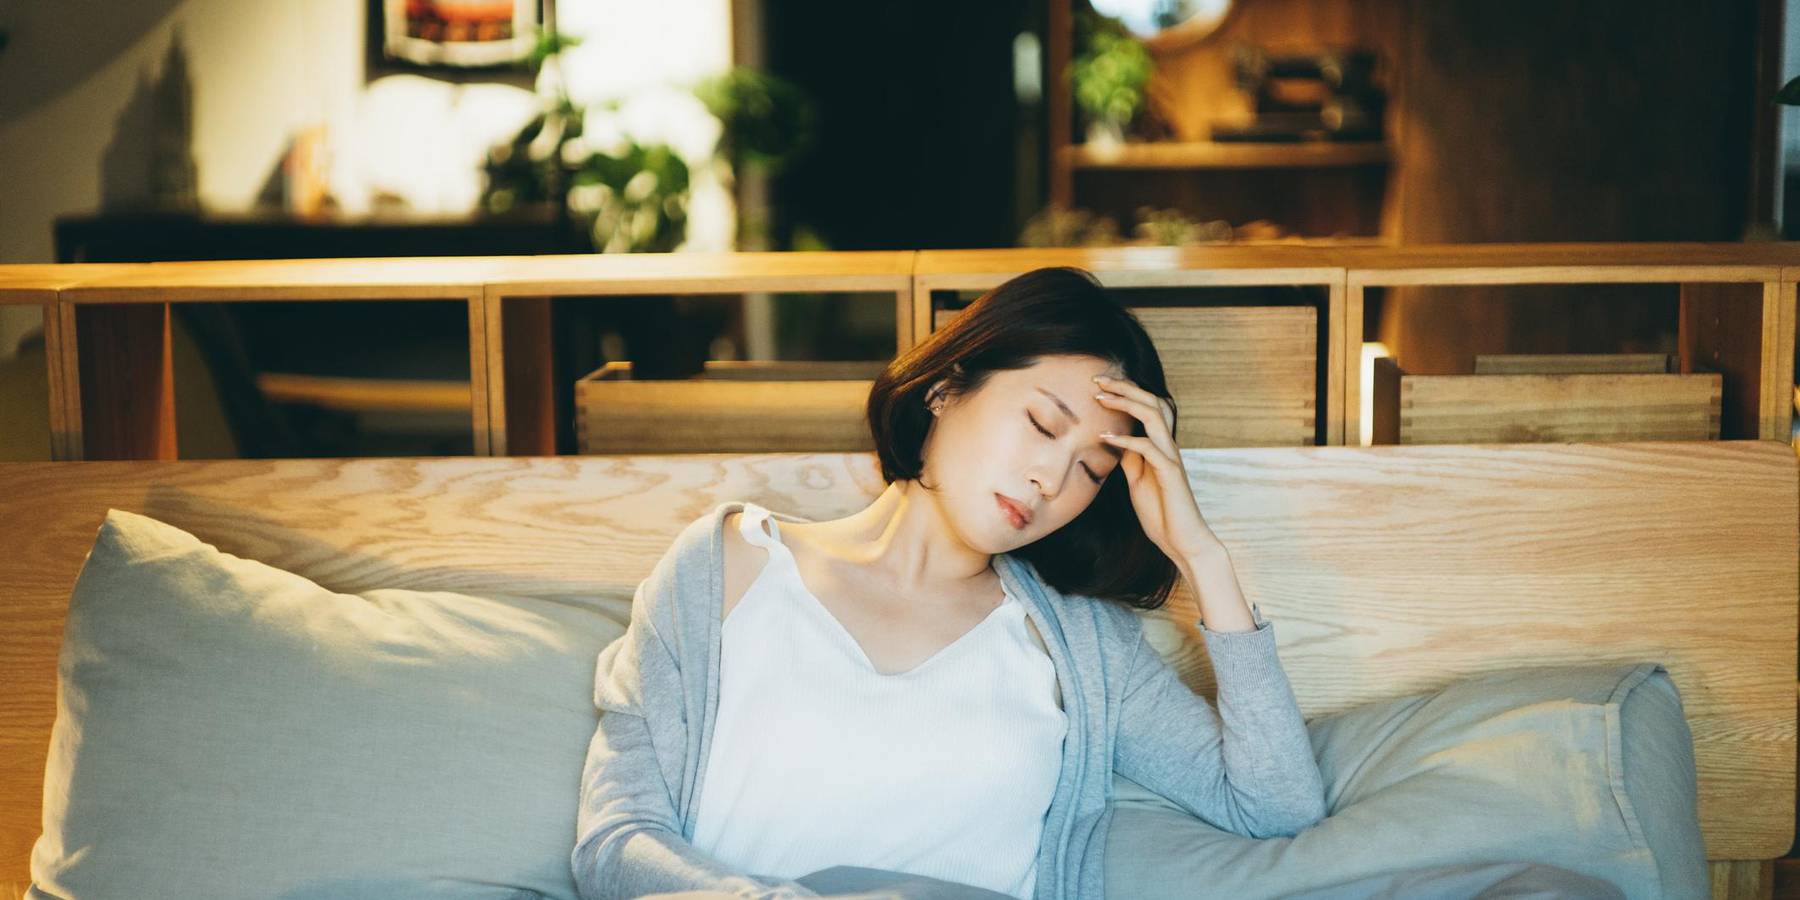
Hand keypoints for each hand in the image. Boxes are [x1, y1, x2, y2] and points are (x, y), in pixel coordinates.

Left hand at [1093, 373, 1221, 564]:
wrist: (1181, 540)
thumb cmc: (1161, 511)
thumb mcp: (1137, 480)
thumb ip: (1130, 458)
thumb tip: (1115, 440)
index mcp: (1160, 447)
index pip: (1147, 408)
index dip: (1126, 392)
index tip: (1100, 385)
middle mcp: (1167, 447)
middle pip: (1152, 402)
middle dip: (1126, 387)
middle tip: (1099, 379)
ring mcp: (1170, 458)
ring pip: (1154, 417)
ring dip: (1126, 403)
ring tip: (1101, 397)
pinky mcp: (1170, 474)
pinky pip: (1149, 449)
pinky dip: (1126, 439)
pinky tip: (1106, 437)